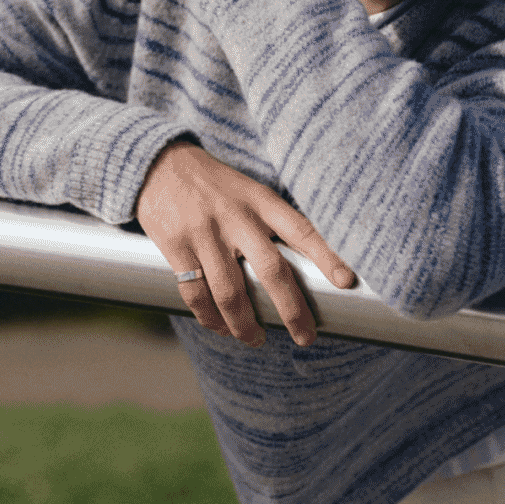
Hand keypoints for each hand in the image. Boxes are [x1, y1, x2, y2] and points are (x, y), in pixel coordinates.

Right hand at [136, 140, 354, 347]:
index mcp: (259, 200)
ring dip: (245, 325)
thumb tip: (301, 266)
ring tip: (255, 339)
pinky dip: (210, 318)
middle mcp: (235, 216)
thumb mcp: (247, 190)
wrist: (157, 164)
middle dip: (292, 310)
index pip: (300, 228)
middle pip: (271, 271)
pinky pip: (195, 293)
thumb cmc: (212, 183)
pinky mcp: (176, 246)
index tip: (347, 281)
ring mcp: (204, 232)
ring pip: (231, 292)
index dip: (326, 255)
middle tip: (306, 336)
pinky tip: (220, 326)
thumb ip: (270, 221)